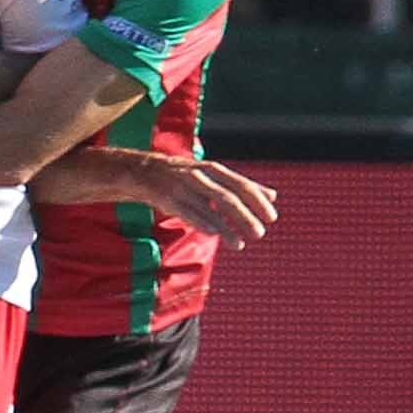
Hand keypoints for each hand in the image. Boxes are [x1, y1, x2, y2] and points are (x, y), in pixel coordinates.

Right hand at [48, 149, 278, 248]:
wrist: (139, 171)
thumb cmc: (183, 177)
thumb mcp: (213, 178)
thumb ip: (242, 186)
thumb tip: (273, 195)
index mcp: (212, 169)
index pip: (241, 184)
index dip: (257, 200)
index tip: (272, 217)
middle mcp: (199, 174)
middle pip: (228, 195)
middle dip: (245, 215)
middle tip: (260, 233)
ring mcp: (182, 185)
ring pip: (209, 205)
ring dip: (227, 225)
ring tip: (241, 243)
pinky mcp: (166, 198)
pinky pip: (188, 211)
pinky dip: (203, 222)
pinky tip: (216, 235)